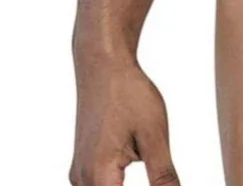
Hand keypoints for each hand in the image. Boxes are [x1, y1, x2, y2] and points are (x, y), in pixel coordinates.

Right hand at [71, 57, 179, 185]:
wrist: (103, 67)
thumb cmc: (128, 95)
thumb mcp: (154, 134)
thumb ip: (163, 174)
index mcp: (99, 176)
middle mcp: (82, 180)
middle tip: (159, 172)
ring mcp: (80, 174)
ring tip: (150, 164)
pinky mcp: (83, 165)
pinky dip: (118, 185)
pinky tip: (140, 169)